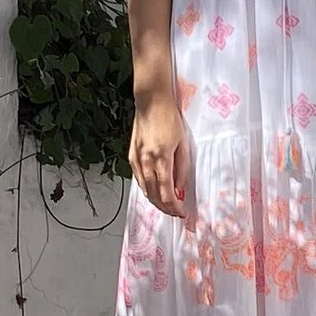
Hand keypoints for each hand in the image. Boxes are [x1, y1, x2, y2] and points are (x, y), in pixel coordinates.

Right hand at [130, 84, 192, 218]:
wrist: (151, 102)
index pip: (167, 194)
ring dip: (156, 202)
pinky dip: (147, 189)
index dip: (175, 207)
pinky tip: (154, 191)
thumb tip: (180, 189)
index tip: (182, 213)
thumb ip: (182, 168)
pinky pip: (139, 180)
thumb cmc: (169, 119)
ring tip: (166, 206)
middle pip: (154, 196)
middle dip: (165, 208)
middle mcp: (146, 162)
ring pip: (145, 190)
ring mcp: (137, 160)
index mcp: (161, 159)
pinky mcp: (131, 156)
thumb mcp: (183, 143)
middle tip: (175, 213)